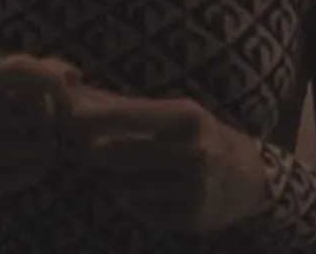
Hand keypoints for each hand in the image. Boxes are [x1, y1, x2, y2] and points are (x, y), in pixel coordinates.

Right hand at [0, 53, 81, 212]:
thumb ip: (32, 72)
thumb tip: (74, 75)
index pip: (19, 70)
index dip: (51, 77)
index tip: (72, 84)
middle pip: (35, 108)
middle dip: (51, 114)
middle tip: (47, 121)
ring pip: (39, 140)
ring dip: (50, 141)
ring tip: (42, 141)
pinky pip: (33, 168)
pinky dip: (42, 164)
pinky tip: (32, 161)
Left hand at [64, 85, 269, 232]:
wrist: (247, 177)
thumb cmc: (199, 135)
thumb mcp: (175, 113)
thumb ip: (129, 108)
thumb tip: (81, 98)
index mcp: (188, 117)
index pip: (133, 117)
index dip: (98, 119)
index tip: (68, 119)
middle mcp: (195, 152)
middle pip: (124, 155)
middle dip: (95, 152)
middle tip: (75, 148)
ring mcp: (195, 188)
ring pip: (128, 185)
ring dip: (119, 177)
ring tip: (133, 169)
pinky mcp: (192, 218)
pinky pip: (141, 209)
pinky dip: (136, 199)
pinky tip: (151, 189)